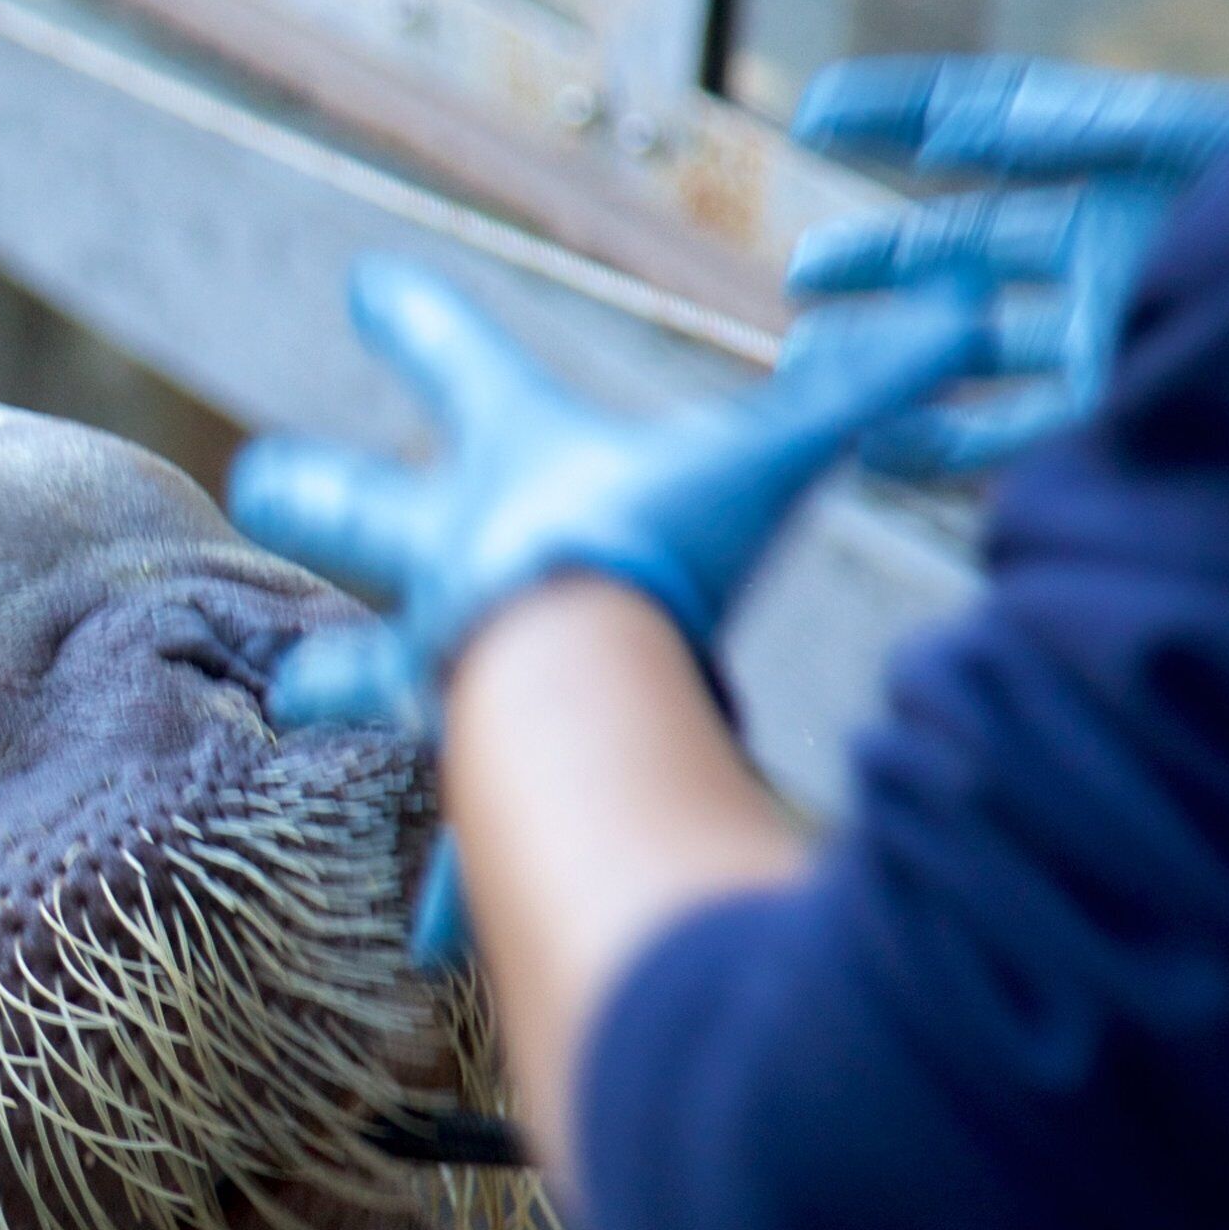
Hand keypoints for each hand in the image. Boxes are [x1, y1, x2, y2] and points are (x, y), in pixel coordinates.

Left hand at [229, 257, 980, 957]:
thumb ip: (859, 391)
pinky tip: (428, 943)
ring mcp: (448, 674)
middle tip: (260, 472)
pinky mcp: (468, 777)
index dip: (419, 320)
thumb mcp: (766, 458)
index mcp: (518, 468)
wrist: (582, 685)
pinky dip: (449, 887)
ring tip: (290, 697)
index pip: (460, 362)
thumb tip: (967, 313)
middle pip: (360, 511)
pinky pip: (451, 841)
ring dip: (335, 682)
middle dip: (315, 486)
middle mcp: (458, 564)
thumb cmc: (659, 553)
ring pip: (366, 673)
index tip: (362, 285)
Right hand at [789, 56, 1228, 479]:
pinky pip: (1002, 435)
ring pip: (965, 343)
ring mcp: (1105, 334)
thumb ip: (1082, 126)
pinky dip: (929, 443)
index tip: (818, 106)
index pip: (989, 121)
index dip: (903, 108)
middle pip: (963, 244)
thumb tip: (963, 130)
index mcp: (1121, 166)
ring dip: (887, 350)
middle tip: (811, 273)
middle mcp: (1103, 248)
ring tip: (812, 363)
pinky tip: (867, 442)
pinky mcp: (1115, 413)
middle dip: (881, 257)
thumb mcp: (1195, 145)